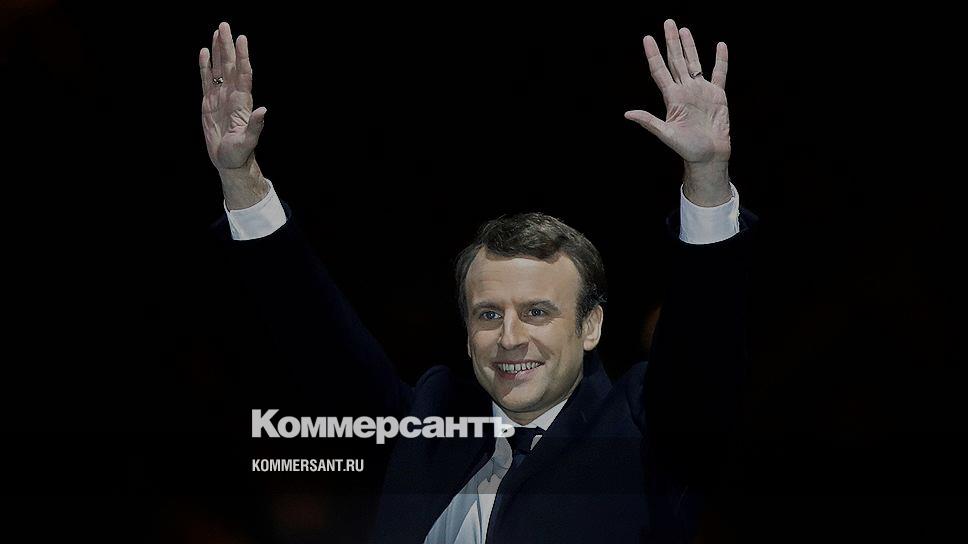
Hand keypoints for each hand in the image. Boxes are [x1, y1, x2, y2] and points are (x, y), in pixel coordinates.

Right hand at [199, 22, 267, 208]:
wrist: (229, 161)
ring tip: (217, 32)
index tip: (242, 39)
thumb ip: (256, 127)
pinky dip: (205, 66)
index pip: (243, 74)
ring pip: (218, 69)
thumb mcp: (248, 142)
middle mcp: (232, 95)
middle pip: (229, 65)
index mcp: (242, 102)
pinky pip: (206, 80)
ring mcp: (220, 97)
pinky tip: (204, 52)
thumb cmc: (240, 153)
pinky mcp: (208, 103)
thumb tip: (264, 111)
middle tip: (225, 25)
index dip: (242, 57)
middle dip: (227, 46)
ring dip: (218, 51)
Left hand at [625, 20, 730, 205]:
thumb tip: (628, 114)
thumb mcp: (667, 135)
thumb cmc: (688, 149)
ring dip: (689, 47)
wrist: (710, 156)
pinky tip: (719, 46)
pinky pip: (719, 73)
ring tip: (683, 30)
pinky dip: (720, 60)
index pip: (660, 71)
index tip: (647, 39)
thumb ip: (649, 122)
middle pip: (676, 61)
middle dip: (671, 42)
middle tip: (668, 22)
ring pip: (694, 63)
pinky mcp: (717, 95)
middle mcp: (685, 91)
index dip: (654, 55)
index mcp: (672, 98)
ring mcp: (701, 91)